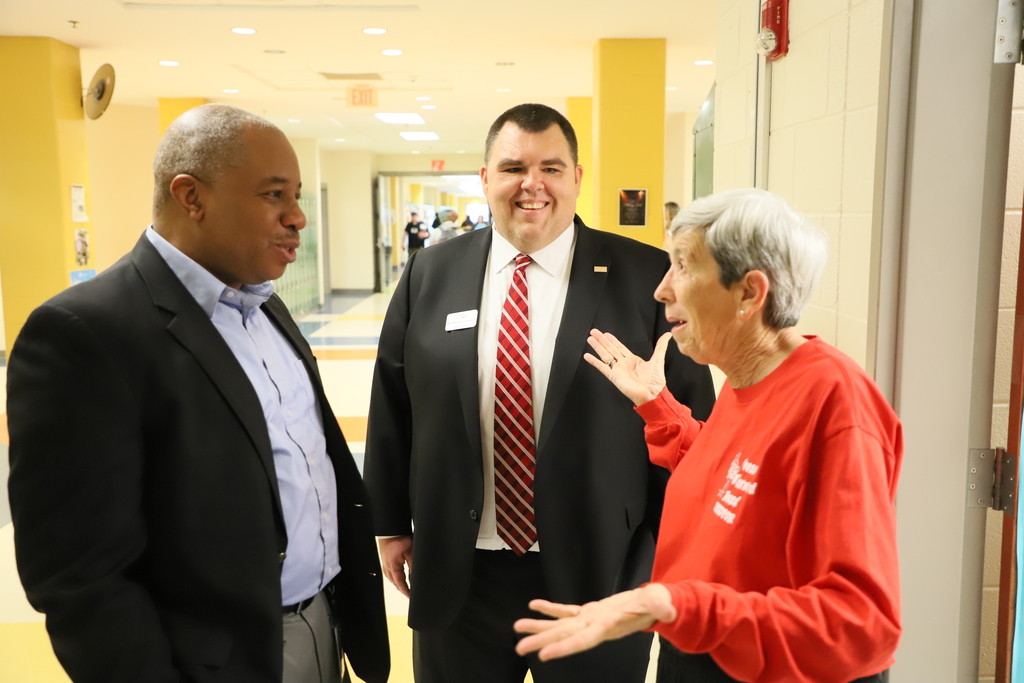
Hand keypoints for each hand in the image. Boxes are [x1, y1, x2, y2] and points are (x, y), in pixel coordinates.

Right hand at [378, 535, 413, 597]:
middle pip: (394, 582)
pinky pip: (389, 571)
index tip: (410, 596)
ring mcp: (385, 562)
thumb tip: (417, 576)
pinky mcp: (385, 558)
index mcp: (393, 566)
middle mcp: (387, 566)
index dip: (406, 591)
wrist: (390, 528)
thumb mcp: (410, 552)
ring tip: (404, 586)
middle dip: (401, 589)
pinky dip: (394, 576)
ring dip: (398, 583)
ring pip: (391, 577)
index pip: (400, 583)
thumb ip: (414, 565)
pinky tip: (398, 574)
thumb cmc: (398, 537)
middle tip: (409, 593)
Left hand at [514, 584, 676, 660]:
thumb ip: (661, 607)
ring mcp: (591, 620)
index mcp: (608, 626)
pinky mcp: (590, 611)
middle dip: (542, 642)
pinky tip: (534, 606)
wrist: (656, 604)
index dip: (563, 648)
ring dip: (539, 627)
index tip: (543, 655)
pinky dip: (551, 609)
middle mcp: (595, 626)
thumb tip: (667, 610)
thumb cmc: (659, 603)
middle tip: (518, 648)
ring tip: (517, 628)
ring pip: (561, 625)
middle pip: (565, 636)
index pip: (583, 640)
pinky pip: (566, 611)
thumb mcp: (661, 602)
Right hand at [584, 329, 671, 405]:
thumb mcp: (658, 359)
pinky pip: (602, 367)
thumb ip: (661, 346)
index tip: (606, 334)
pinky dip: (594, 362)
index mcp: (632, 360)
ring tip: (590, 338)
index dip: (612, 340)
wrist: (652, 394)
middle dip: (602, 340)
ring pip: (605, 355)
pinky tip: (587, 356)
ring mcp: (617, 370)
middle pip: (610, 349)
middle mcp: (623, 364)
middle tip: (594, 332)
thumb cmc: (656, 381)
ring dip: (597, 347)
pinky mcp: (614, 377)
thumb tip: (667, 335)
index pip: (619, 347)